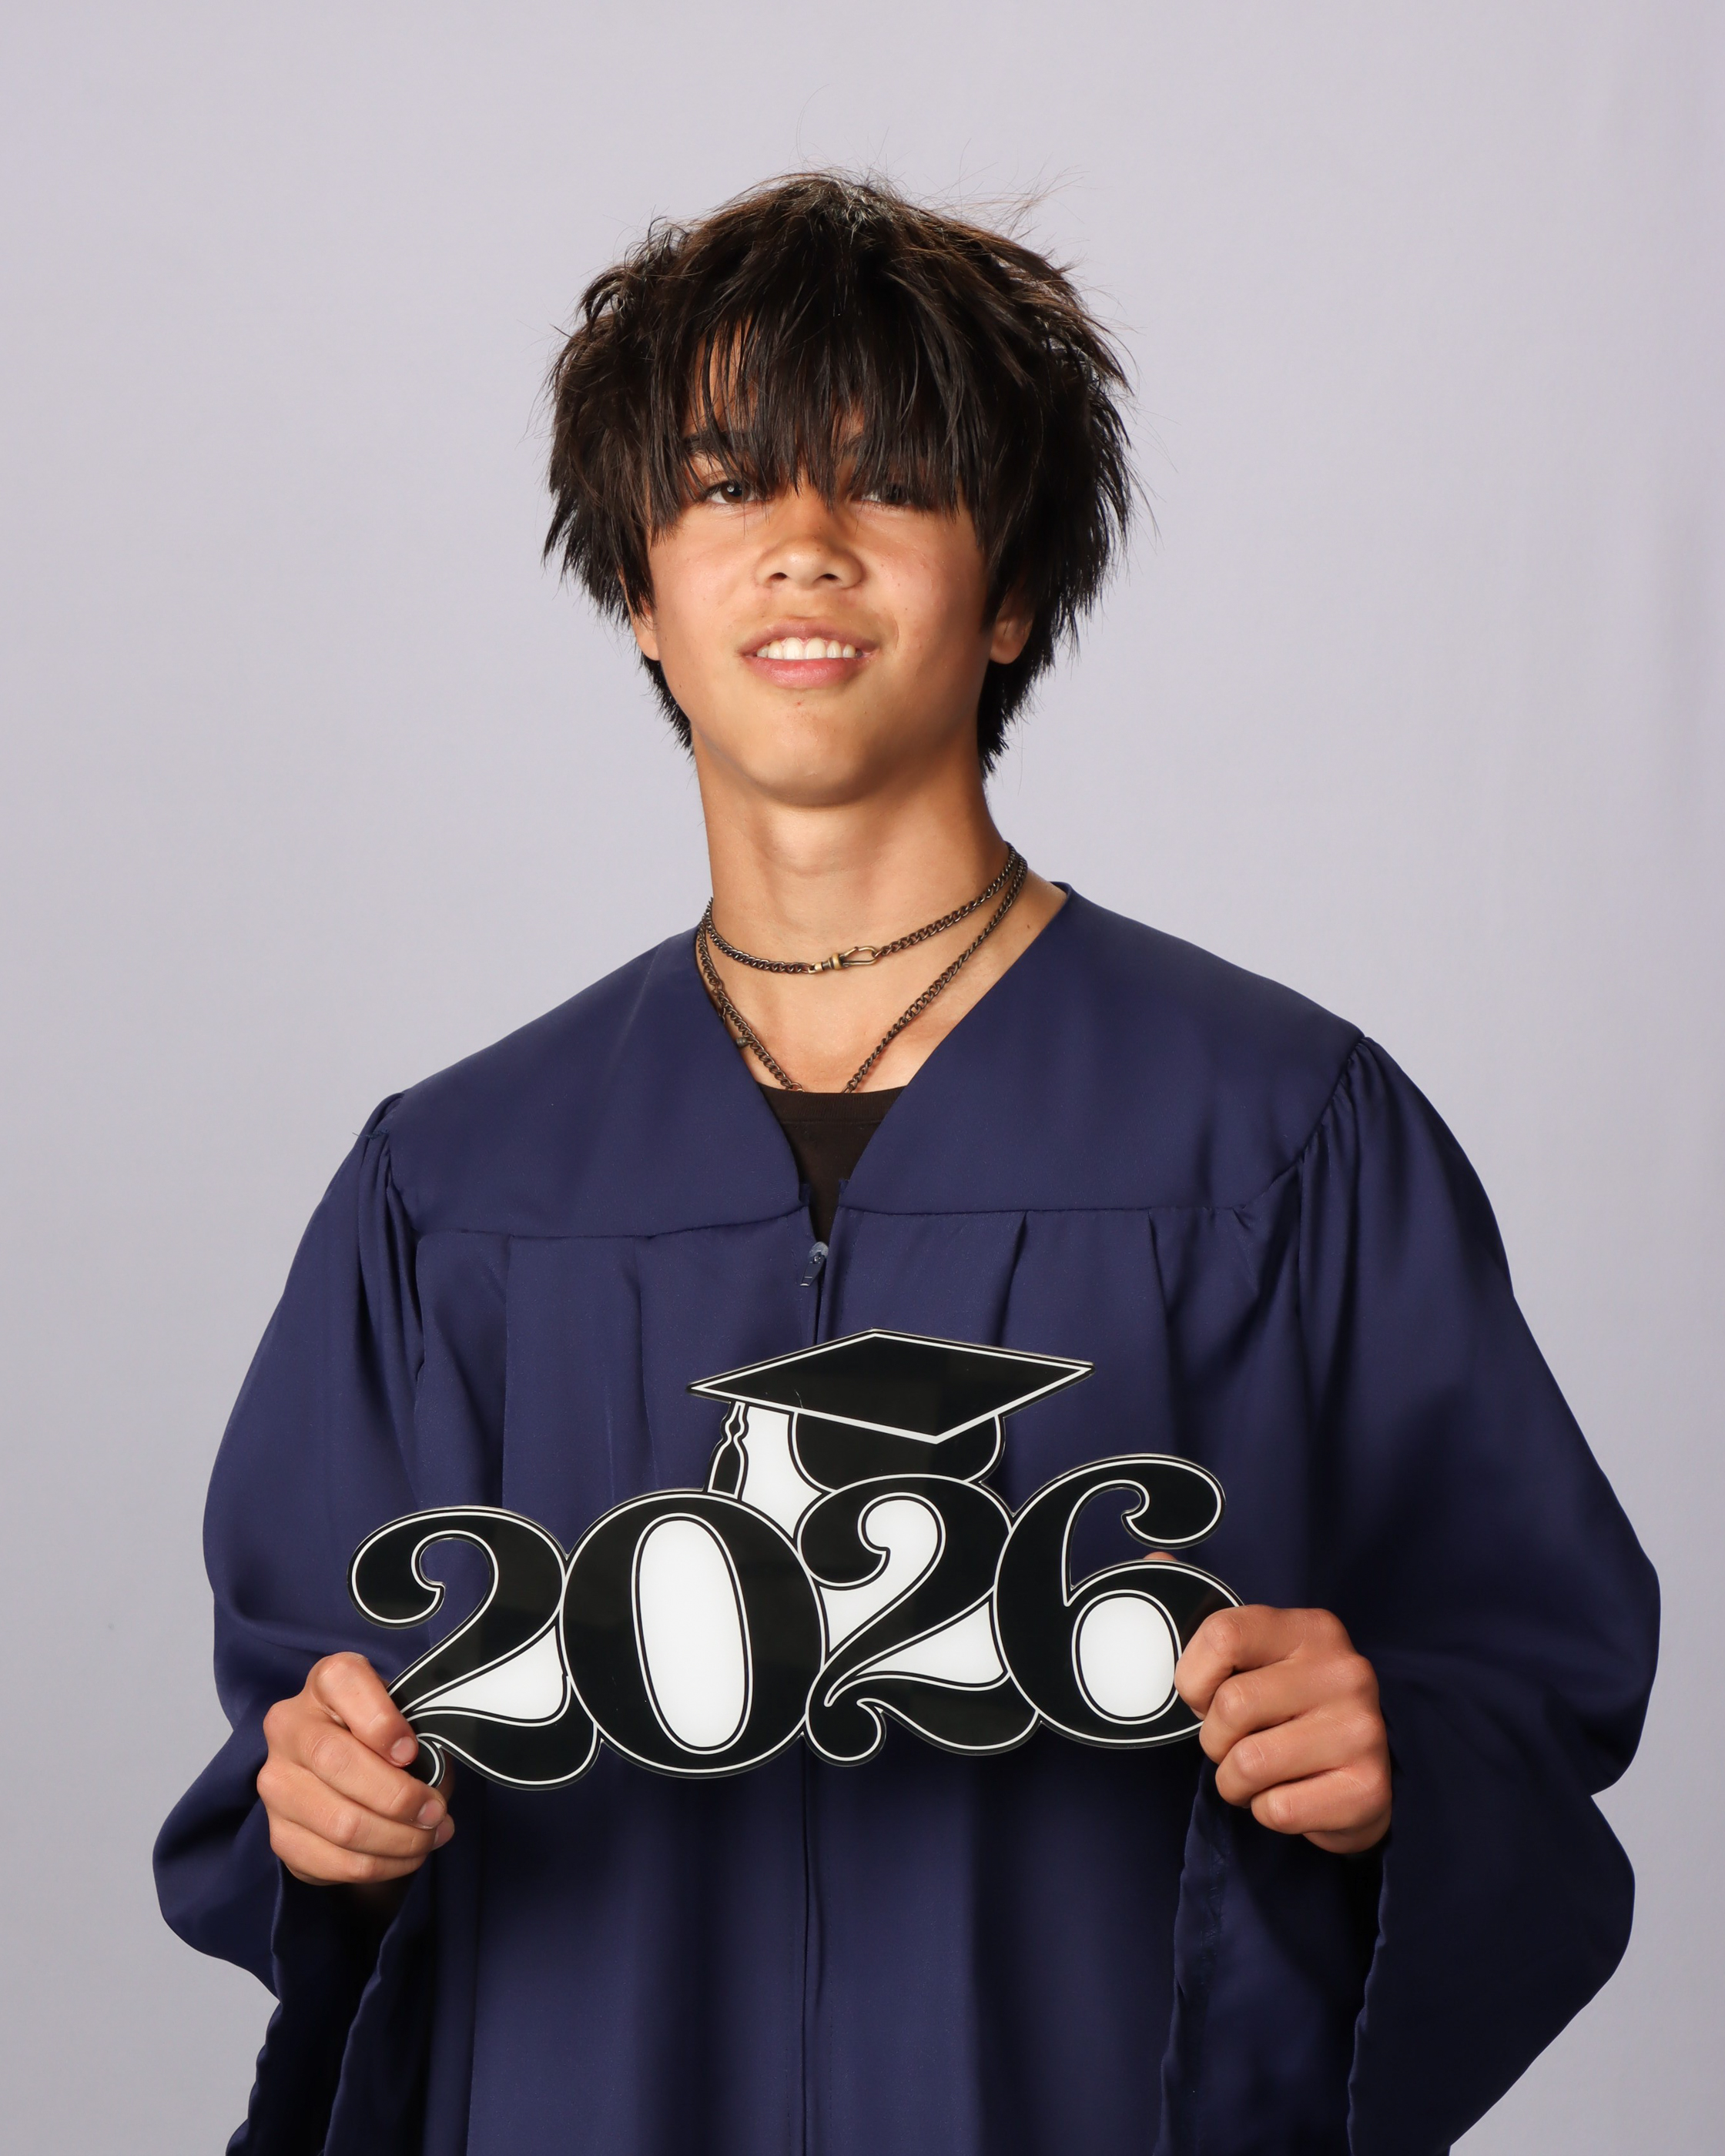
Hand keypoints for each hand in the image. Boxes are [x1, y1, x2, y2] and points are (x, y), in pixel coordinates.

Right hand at [258, 1652, 452, 1886]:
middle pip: (337, 1762)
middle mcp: (289, 1725)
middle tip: (436, 1812)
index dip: (381, 1722)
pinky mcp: (278, 1832)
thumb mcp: (410, 1718)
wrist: (353, 1774)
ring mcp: (276, 1782)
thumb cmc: (390, 1738)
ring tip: (429, 1837)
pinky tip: (404, 1856)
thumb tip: (430, 1783)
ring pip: (338, 1822)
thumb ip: (420, 1734)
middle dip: (399, 1796)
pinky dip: (378, 1866)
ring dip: (396, 1840)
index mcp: (325, 1682)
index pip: (343, 1684)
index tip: (411, 1751)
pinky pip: (330, 1861)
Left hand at [1174, 1605, 1390, 1854]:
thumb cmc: (1291, 1712)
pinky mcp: (1367, 1788)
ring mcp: (1363, 1730)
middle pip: (1230, 1708)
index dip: (1193, 1677)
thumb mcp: (1256, 1657)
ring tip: (1260, 1774)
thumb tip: (1156, 1561)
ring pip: (1248, 1764)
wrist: (1361, 1778)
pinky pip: (1277, 1809)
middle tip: (1237, 1744)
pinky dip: (1267, 1811)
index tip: (1203, 1697)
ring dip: (1236, 1783)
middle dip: (1215, 1741)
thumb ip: (1205, 1615)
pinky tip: (1292, 1794)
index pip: (1222, 1635)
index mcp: (1311, 1628)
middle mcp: (1344, 1671)